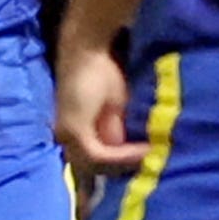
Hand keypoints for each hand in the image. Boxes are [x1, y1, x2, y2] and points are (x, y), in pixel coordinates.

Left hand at [54, 44, 143, 173]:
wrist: (87, 49)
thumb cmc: (102, 72)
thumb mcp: (117, 107)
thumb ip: (119, 129)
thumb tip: (137, 152)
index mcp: (75, 133)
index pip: (94, 164)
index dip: (120, 166)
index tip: (146, 165)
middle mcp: (66, 137)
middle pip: (95, 169)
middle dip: (124, 169)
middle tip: (152, 166)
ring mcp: (68, 135)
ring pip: (97, 166)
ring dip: (126, 163)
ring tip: (151, 156)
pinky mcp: (74, 129)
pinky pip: (100, 154)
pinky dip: (124, 155)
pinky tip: (145, 150)